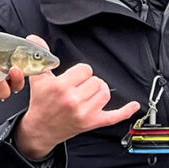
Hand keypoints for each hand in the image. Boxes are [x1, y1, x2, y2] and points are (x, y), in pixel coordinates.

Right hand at [14, 37, 140, 159]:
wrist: (40, 129)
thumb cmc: (41, 103)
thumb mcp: (38, 78)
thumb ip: (39, 55)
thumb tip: (35, 38)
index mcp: (61, 87)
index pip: (84, 69)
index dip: (79, 72)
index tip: (73, 78)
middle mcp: (73, 100)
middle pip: (96, 80)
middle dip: (88, 82)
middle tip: (78, 88)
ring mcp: (84, 113)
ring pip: (104, 93)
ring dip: (99, 91)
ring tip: (89, 94)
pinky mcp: (91, 123)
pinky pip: (114, 116)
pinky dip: (125, 111)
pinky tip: (133, 106)